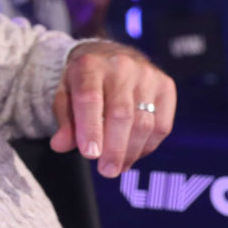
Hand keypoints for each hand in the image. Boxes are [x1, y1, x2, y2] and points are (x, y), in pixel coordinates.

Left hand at [50, 41, 174, 176]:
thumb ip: (64, 121)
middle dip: (114, 148)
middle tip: (107, 171)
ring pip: (144, 122)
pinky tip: (132, 155)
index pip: (90, 99)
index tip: (90, 155)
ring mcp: (148, 75)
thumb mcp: (64, 95)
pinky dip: (147, 146)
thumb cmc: (83, 81)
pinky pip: (161, 125)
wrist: (109, 56)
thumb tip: (61, 146)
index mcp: (89, 65)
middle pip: (121, 114)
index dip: (90, 129)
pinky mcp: (166, 86)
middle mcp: (121, 66)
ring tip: (117, 167)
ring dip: (130, 151)